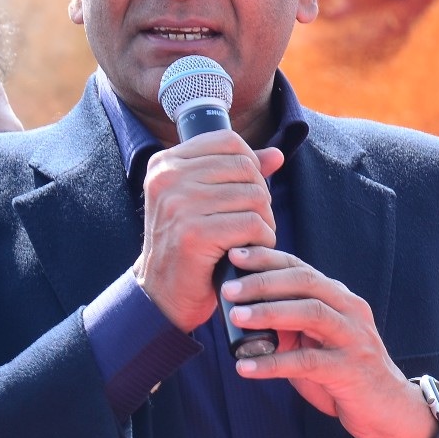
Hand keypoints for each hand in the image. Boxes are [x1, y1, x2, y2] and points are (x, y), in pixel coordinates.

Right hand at [132, 132, 284, 332]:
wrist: (161, 295)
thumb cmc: (189, 246)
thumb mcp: (205, 201)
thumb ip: (237, 174)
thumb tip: (277, 154)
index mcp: (166, 164)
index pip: (229, 142)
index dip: (250, 166)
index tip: (245, 193)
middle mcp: (168, 178)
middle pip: (245, 168)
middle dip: (260, 196)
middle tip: (253, 222)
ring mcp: (178, 204)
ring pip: (254, 196)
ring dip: (264, 221)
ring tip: (251, 238)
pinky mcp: (194, 233)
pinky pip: (253, 224)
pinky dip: (263, 240)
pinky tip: (250, 251)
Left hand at [220, 246, 437, 437]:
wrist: (388, 408)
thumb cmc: (344, 372)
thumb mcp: (316, 341)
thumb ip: (289, 324)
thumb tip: (241, 313)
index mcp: (340, 298)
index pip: (300, 268)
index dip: (267, 259)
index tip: (235, 255)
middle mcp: (350, 310)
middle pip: (305, 283)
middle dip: (264, 282)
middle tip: (229, 290)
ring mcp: (353, 338)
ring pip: (310, 313)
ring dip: (270, 313)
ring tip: (237, 318)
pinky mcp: (350, 369)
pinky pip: (308, 362)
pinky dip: (274, 363)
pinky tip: (246, 368)